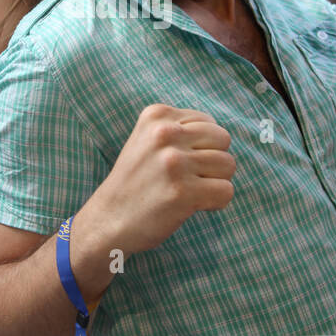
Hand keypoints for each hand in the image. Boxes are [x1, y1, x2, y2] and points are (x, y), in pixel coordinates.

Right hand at [86, 105, 234, 253]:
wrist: (108, 220)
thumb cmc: (136, 181)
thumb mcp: (148, 139)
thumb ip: (181, 129)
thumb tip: (223, 136)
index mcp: (157, 115)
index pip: (209, 123)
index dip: (202, 147)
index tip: (178, 163)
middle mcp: (165, 134)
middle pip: (223, 140)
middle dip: (214, 161)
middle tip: (190, 178)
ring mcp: (173, 163)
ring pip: (228, 165)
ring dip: (215, 182)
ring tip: (190, 191)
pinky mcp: (182, 192)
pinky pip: (226, 191)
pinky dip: (216, 202)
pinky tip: (193, 206)